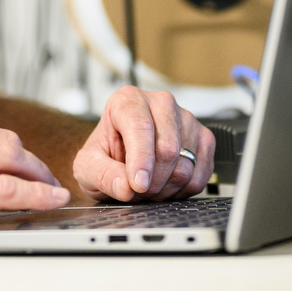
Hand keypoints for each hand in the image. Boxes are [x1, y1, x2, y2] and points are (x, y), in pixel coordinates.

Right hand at [0, 115, 69, 266]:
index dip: (5, 145)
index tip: (17, 158)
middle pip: (1, 137)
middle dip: (26, 158)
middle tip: (40, 176)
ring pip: (10, 156)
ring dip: (36, 173)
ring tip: (49, 188)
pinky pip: (7, 187)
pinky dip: (35, 193)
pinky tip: (49, 199)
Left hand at [72, 86, 215, 201]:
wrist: (121, 158)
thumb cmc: (105, 155)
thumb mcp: (87, 167)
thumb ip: (101, 175)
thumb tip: (126, 186)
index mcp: (128, 99)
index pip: (140, 126)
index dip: (140, 160)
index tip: (137, 185)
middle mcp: (160, 102)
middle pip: (167, 148)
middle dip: (152, 181)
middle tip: (137, 191)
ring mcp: (186, 118)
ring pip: (185, 164)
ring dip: (166, 188)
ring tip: (148, 186)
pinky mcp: (204, 138)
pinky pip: (201, 174)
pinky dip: (183, 190)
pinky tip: (166, 185)